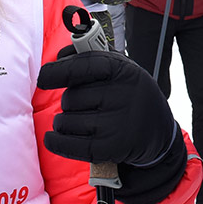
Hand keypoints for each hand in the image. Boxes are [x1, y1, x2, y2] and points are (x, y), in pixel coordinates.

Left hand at [36, 48, 177, 166]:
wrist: (159, 133)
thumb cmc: (130, 97)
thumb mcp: (121, 71)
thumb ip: (92, 59)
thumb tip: (61, 56)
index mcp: (126, 71)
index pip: (86, 65)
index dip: (60, 70)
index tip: (44, 77)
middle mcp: (123, 95)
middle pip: (71, 96)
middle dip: (69, 102)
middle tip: (84, 106)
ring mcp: (118, 123)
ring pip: (66, 121)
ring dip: (64, 122)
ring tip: (81, 123)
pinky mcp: (111, 148)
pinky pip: (69, 144)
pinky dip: (56, 141)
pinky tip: (54, 138)